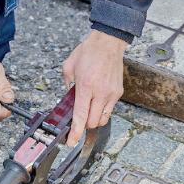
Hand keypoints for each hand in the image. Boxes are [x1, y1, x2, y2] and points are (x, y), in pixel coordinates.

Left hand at [62, 30, 126, 146]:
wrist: (108, 42)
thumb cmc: (88, 52)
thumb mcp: (69, 67)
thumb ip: (66, 84)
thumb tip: (68, 98)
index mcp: (85, 86)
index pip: (80, 116)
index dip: (75, 132)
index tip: (71, 142)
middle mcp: (100, 92)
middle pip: (92, 122)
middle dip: (85, 125)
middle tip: (80, 119)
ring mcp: (111, 94)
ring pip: (102, 120)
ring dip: (94, 120)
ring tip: (89, 110)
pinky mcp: (118, 93)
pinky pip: (109, 110)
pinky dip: (102, 110)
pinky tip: (98, 100)